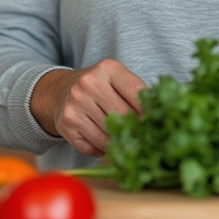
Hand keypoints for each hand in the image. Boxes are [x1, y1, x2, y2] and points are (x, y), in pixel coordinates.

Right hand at [30, 59, 145, 156]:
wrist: (60, 91)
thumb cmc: (98, 87)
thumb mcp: (117, 79)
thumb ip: (136, 94)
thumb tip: (158, 120)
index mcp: (107, 68)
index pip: (136, 91)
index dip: (149, 111)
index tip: (154, 122)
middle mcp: (89, 84)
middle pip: (123, 115)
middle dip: (134, 129)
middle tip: (142, 137)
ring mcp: (76, 104)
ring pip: (108, 136)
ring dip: (118, 143)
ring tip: (122, 140)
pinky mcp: (66, 124)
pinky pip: (93, 147)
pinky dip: (101, 149)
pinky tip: (103, 142)